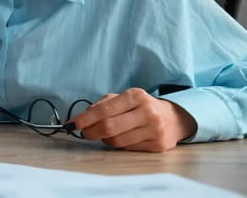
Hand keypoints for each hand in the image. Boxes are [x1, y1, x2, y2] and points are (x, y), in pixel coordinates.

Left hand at [69, 88, 196, 151]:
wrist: (174, 118)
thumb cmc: (141, 107)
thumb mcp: (124, 98)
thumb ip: (103, 105)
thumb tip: (82, 119)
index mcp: (136, 96)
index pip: (104, 110)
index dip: (85, 119)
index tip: (72, 124)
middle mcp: (147, 112)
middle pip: (109, 127)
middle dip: (91, 132)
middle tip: (85, 133)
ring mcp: (154, 130)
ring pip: (117, 141)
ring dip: (105, 139)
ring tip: (107, 134)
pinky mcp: (158, 145)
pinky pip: (128, 149)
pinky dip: (119, 145)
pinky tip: (123, 138)